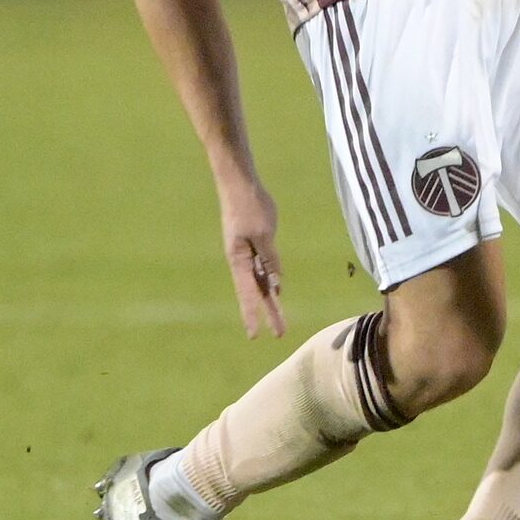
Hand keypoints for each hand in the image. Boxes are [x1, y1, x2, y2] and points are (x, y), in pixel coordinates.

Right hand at [217, 173, 285, 339]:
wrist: (240, 183)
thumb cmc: (250, 206)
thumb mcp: (263, 234)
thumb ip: (270, 259)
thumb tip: (276, 283)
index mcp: (238, 260)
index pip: (248, 294)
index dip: (253, 315)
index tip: (255, 336)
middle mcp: (241, 260)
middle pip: (257, 292)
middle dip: (269, 313)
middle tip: (279, 334)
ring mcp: (247, 252)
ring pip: (262, 281)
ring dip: (272, 300)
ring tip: (280, 320)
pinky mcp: (254, 242)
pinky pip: (263, 266)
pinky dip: (271, 280)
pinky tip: (277, 291)